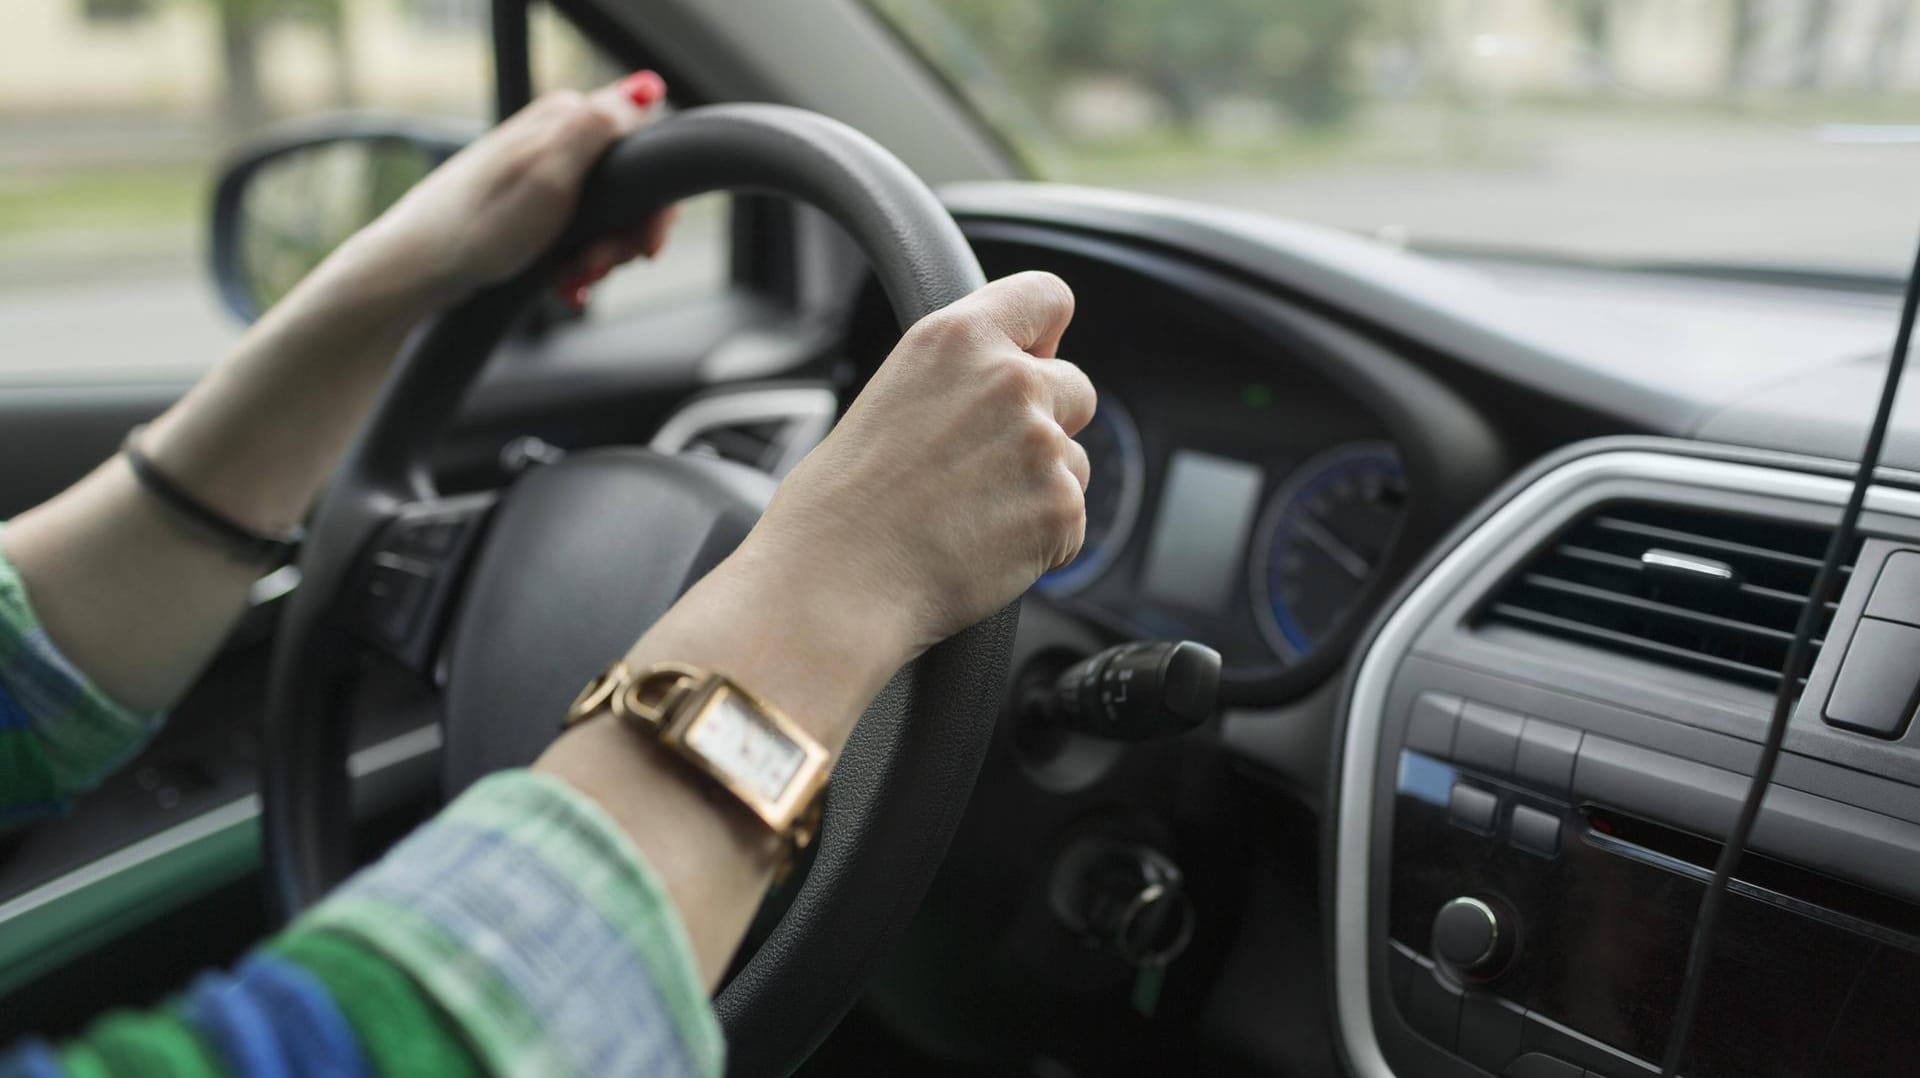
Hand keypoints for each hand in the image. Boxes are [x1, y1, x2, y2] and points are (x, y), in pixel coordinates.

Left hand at [352, 71, 676, 307]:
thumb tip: (644, 89)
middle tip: (598, 265)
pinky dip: (579, 264)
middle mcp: (557, 140)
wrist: (421, 268)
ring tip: (574, 276)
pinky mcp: (534, 207)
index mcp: (565, 120)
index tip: (642, 244)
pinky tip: (565, 281)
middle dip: (624, 238)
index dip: (653, 203)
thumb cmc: (477, 226)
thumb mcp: (549, 174)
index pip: (645, 148)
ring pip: (608, 218)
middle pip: (630, 190)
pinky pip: (580, 235)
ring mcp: (545, 174)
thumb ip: (599, 127)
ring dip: (601, 257)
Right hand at [744, 271, 1093, 657]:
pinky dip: (1040, 541)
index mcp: (957, 337)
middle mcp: (1009, 379)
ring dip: (1040, 487)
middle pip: (1076, 388)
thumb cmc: (839, 505)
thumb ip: (959, 376)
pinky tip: (981, 550)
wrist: (835, 583)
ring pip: (1074, 461)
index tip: (1035, 359)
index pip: (1048, 297)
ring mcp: (1042, 444)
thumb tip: (1005, 380)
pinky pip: (1072, 521)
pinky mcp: (1061, 507)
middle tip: (986, 467)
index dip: (1045, 334)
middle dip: (1047, 423)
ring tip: (969, 516)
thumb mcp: (891, 394)